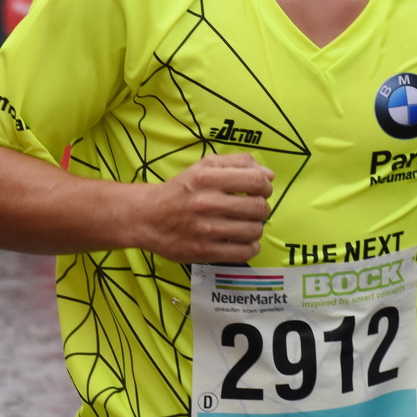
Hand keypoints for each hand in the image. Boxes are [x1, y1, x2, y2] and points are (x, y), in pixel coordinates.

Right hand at [141, 154, 272, 263]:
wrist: (147, 217)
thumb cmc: (180, 190)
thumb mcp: (204, 167)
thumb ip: (237, 164)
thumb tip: (268, 175)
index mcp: (207, 178)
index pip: (255, 181)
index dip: (266, 186)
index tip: (261, 190)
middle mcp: (207, 202)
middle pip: (258, 207)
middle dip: (262, 208)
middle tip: (252, 208)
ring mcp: (206, 229)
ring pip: (254, 231)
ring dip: (256, 228)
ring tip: (245, 224)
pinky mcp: (205, 250)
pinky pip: (244, 252)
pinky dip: (250, 247)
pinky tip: (242, 240)